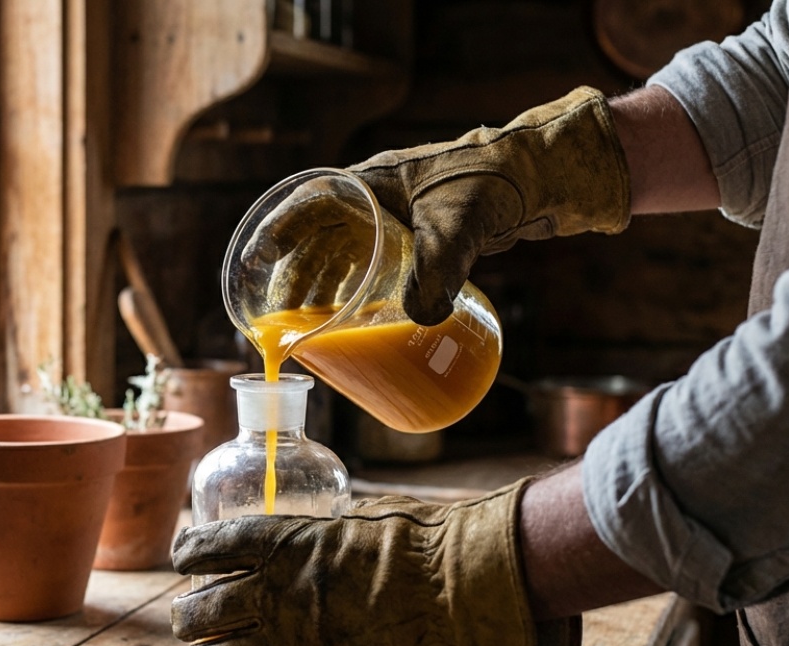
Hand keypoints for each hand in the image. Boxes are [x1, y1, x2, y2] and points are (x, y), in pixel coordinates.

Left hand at [170, 480, 581, 645]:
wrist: (454, 587)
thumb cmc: (415, 545)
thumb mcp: (351, 519)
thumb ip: (317, 534)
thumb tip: (306, 537)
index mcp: (280, 541)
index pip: (207, 546)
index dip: (187, 554)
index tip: (184, 559)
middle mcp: (271, 591)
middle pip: (198, 611)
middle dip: (186, 619)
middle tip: (189, 622)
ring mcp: (288, 641)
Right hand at [242, 86, 630, 326]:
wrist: (533, 177)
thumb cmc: (488, 184)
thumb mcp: (458, 226)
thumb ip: (440, 271)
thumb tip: (422, 322)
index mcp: (367, 182)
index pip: (306, 204)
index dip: (275, 233)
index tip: (255, 262)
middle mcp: (371, 200)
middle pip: (316, 238)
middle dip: (294, 277)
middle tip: (282, 316)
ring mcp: (390, 219)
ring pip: (339, 254)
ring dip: (320, 287)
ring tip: (308, 325)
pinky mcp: (411, 239)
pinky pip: (368, 265)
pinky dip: (352, 289)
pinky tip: (350, 317)